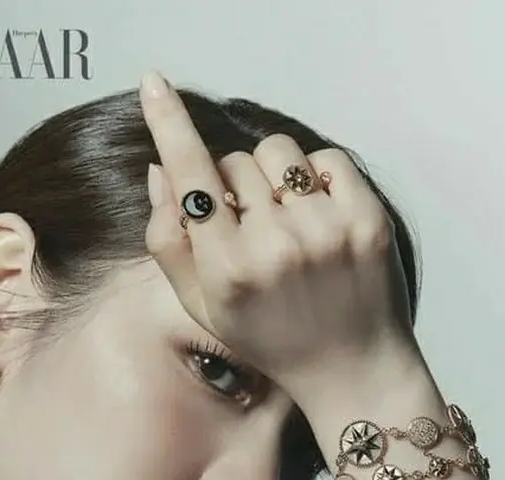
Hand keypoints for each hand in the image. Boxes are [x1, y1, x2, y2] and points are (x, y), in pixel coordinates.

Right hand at [141, 73, 415, 397]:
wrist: (350, 366)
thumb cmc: (267, 336)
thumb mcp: (200, 305)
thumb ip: (169, 240)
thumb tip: (160, 171)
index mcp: (227, 268)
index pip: (190, 176)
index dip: (168, 125)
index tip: (154, 84)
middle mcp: (275, 244)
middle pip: (233, 162)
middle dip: (232, 184)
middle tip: (251, 225)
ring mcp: (326, 228)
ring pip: (278, 152)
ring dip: (272, 176)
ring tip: (285, 218)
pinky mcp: (367, 217)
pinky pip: (325, 158)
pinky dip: (314, 177)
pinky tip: (316, 214)